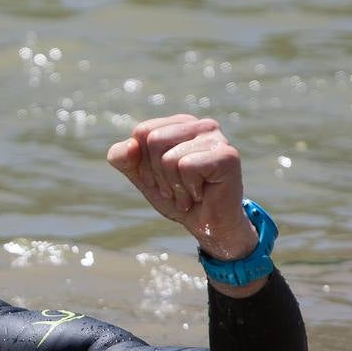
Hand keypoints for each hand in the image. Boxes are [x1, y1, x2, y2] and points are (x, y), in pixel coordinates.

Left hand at [106, 115, 258, 261]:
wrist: (207, 226)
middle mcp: (201, 125)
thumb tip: (129, 145)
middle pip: (154, 140)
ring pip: (169, 158)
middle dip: (158, 174)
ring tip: (189, 193)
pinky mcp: (227, 155)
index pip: (142, 132)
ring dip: (174, 186)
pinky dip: (188, 189)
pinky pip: (187, 167)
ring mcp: (216, 138)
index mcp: (181, 124)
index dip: (143, 162)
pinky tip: (201, 194)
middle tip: (176, 189)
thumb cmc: (177, 197)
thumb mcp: (142, 177)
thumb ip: (124, 158)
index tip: (160, 178)